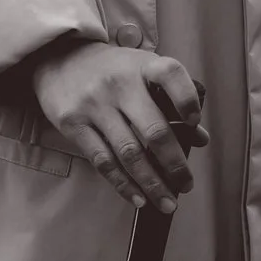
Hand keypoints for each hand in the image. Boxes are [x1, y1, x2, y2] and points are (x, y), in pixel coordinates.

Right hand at [28, 40, 207, 210]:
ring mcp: (94, 104)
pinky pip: (103, 161)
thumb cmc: (113, 71)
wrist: (59, 58)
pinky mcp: (73, 123)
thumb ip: (172, 100)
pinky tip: (138, 198)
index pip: (170, 76)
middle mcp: (119, 83)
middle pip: (153, 130)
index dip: (187, 100)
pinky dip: (123, 184)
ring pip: (129, 153)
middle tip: (186, 185)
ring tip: (167, 202)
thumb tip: (200, 139)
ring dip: (152, 183)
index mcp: (142, 66)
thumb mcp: (142, 72)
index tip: (195, 125)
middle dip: (174, 164)